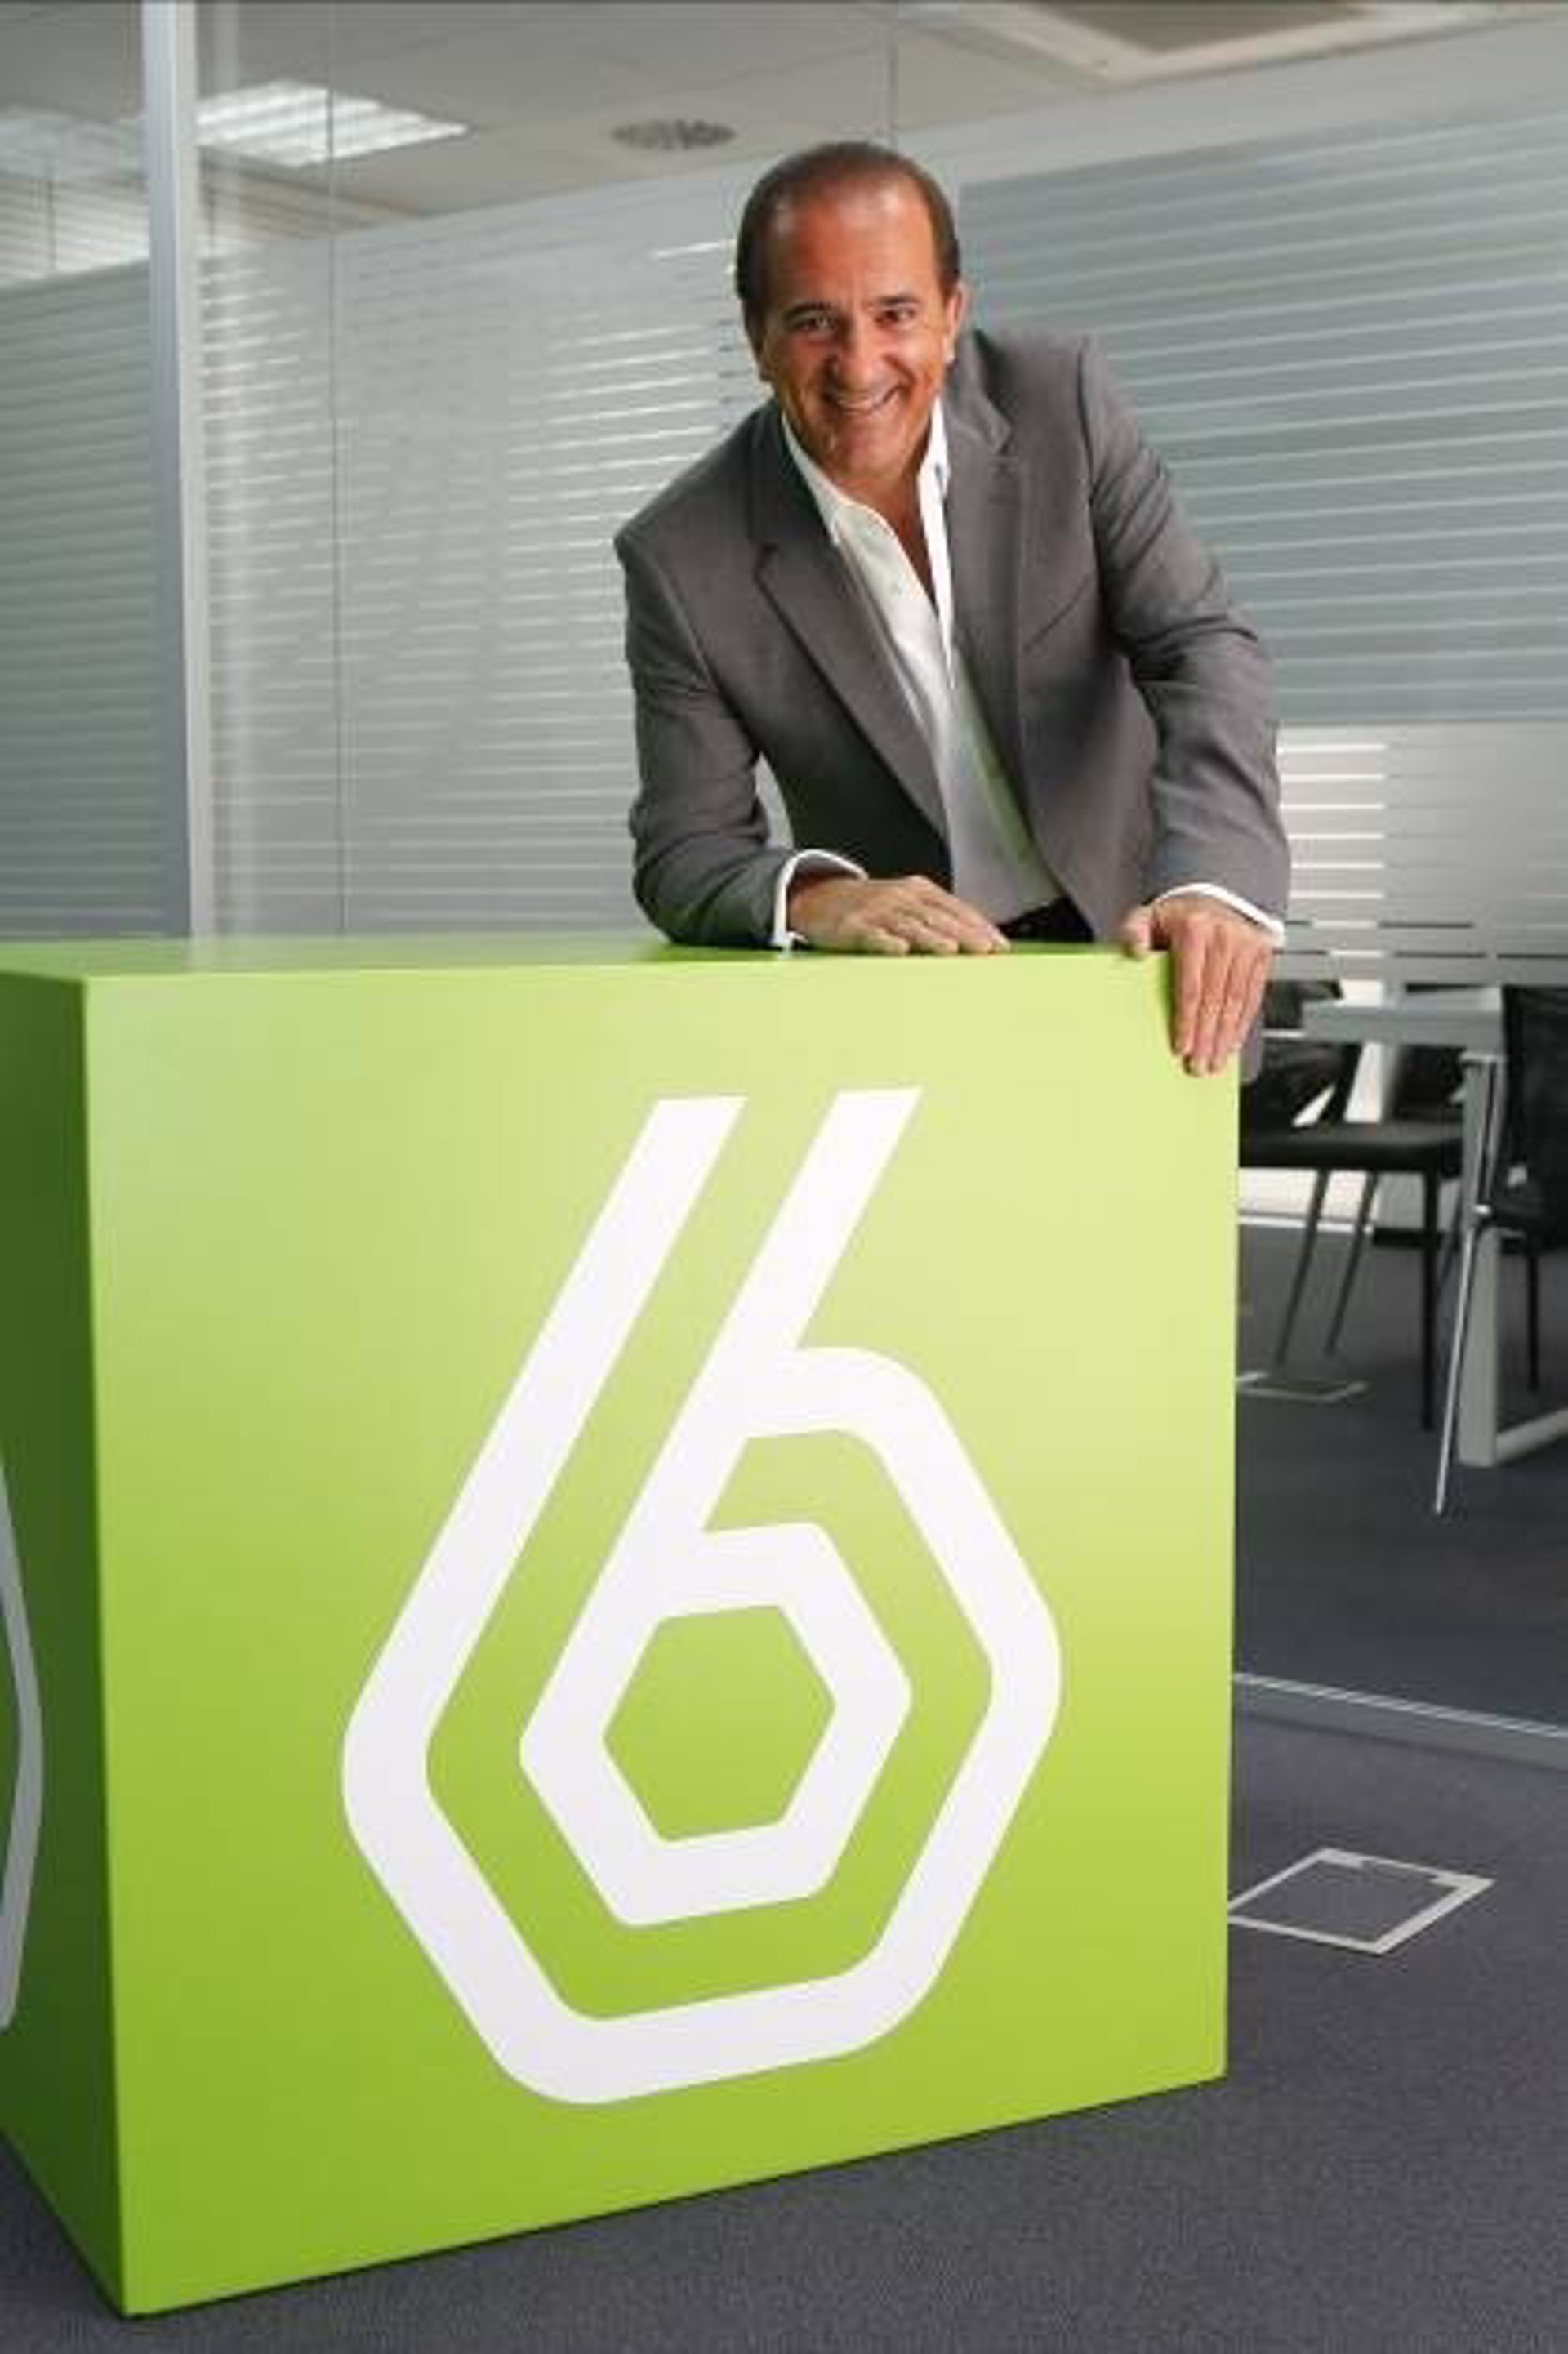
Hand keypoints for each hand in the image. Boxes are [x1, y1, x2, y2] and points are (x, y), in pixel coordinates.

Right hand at [789, 873, 1009, 955]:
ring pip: (909, 925)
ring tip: (951, 950)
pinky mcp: (853, 926)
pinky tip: (900, 950)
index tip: (1000, 946)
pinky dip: (886, 942)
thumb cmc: (873, 906)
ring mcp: (877, 911)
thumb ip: (939, 916)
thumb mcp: (908, 902)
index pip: (956, 908)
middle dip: (964, 934)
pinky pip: (872, 935)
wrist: (821, 897)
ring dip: (932, 938)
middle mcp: (901, 898)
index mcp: (919, 891)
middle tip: (985, 949)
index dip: (979, 926)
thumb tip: (979, 937)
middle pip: (937, 917)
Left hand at [1119, 893, 1273, 1074]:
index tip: (1181, 1046)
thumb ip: (1134, 930)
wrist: (1213, 897)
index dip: (1186, 1020)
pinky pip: (1252, 996)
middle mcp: (1226, 936)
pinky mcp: (1262, 955)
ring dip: (1225, 1037)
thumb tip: (1135, 951)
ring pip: (1236, 1002)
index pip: (1191, 985)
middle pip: (1215, 999)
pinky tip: (1232, 1043)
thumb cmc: (1178, 915)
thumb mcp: (1148, 915)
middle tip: (1198, 1065)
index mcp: (1196, 929)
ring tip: (1214, 1062)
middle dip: (1206, 1038)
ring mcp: (1248, 945)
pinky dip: (1243, 1023)